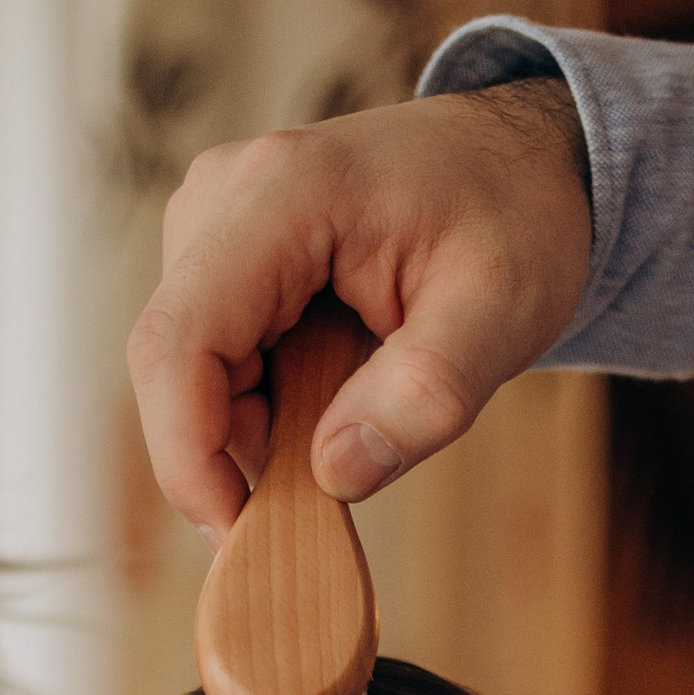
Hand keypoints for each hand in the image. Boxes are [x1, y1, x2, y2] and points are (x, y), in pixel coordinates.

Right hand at [129, 77, 593, 533]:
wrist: (520, 158)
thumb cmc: (514, 215)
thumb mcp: (499, 312)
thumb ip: (424, 395)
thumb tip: (335, 475)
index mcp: (281, 194)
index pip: (179, 343)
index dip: (189, 456)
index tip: (237, 536)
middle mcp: (223, 197)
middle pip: (173, 366)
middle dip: (232, 452)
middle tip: (329, 491)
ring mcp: (214, 221)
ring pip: (188, 372)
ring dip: (257, 429)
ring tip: (359, 412)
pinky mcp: (223, 252)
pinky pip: (211, 359)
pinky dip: (264, 406)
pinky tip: (335, 391)